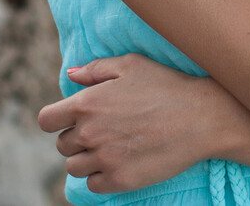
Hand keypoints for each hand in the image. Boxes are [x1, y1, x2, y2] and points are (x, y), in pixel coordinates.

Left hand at [37, 54, 249, 194]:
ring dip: (86, 159)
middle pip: (61, 145)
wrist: (203, 117)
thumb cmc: (168, 85)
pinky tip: (120, 161)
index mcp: (87, 104)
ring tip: (111, 147)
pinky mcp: (119, 180)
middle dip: (77, 138)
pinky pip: (93, 184)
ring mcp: (104, 159)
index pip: (46, 120)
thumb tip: (70, 76)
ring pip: (74, 167)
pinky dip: (101, 176)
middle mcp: (90, 133)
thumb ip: (96, 69)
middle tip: (103, 131)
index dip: (56, 119)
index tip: (69, 120)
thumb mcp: (132, 65)